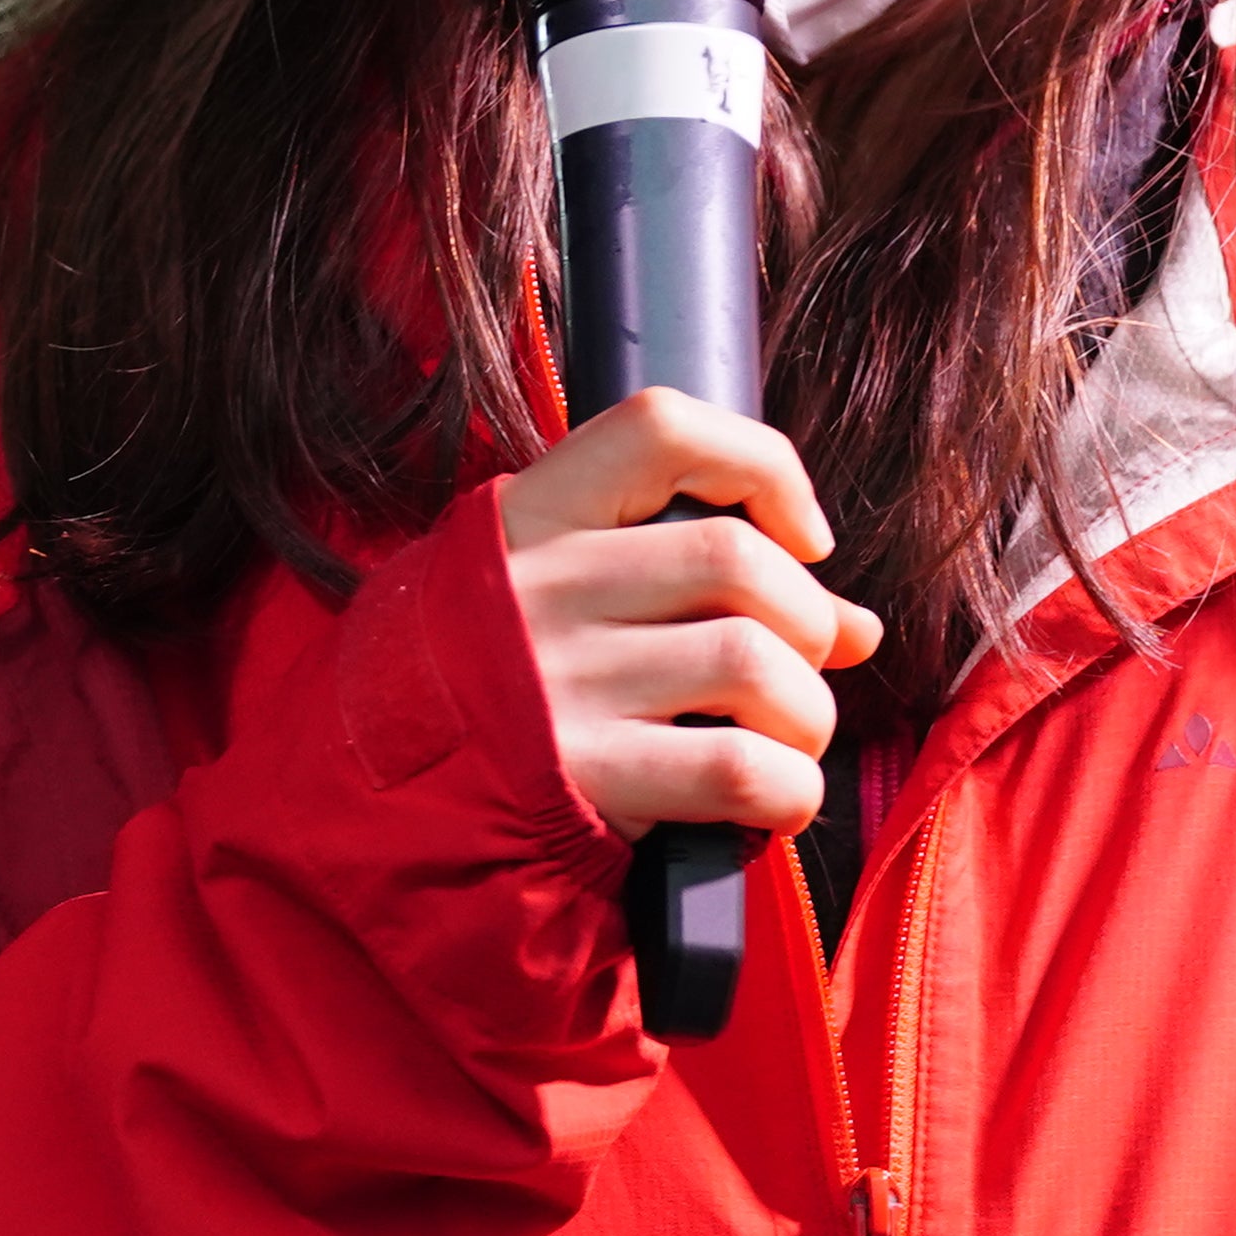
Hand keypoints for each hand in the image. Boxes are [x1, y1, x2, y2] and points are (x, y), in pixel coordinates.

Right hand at [497, 387, 882, 841]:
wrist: (376, 809)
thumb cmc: (503, 694)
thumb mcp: (565, 602)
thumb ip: (701, 589)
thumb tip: (859, 627)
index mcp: (532, 518)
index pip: (661, 427)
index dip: (762, 466)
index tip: (803, 536)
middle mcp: (541, 589)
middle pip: (734, 560)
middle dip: (807, 621)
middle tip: (797, 670)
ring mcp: (558, 684)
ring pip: (752, 660)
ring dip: (806, 711)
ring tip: (787, 740)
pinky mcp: (582, 779)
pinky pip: (739, 769)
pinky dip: (789, 787)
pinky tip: (774, 800)